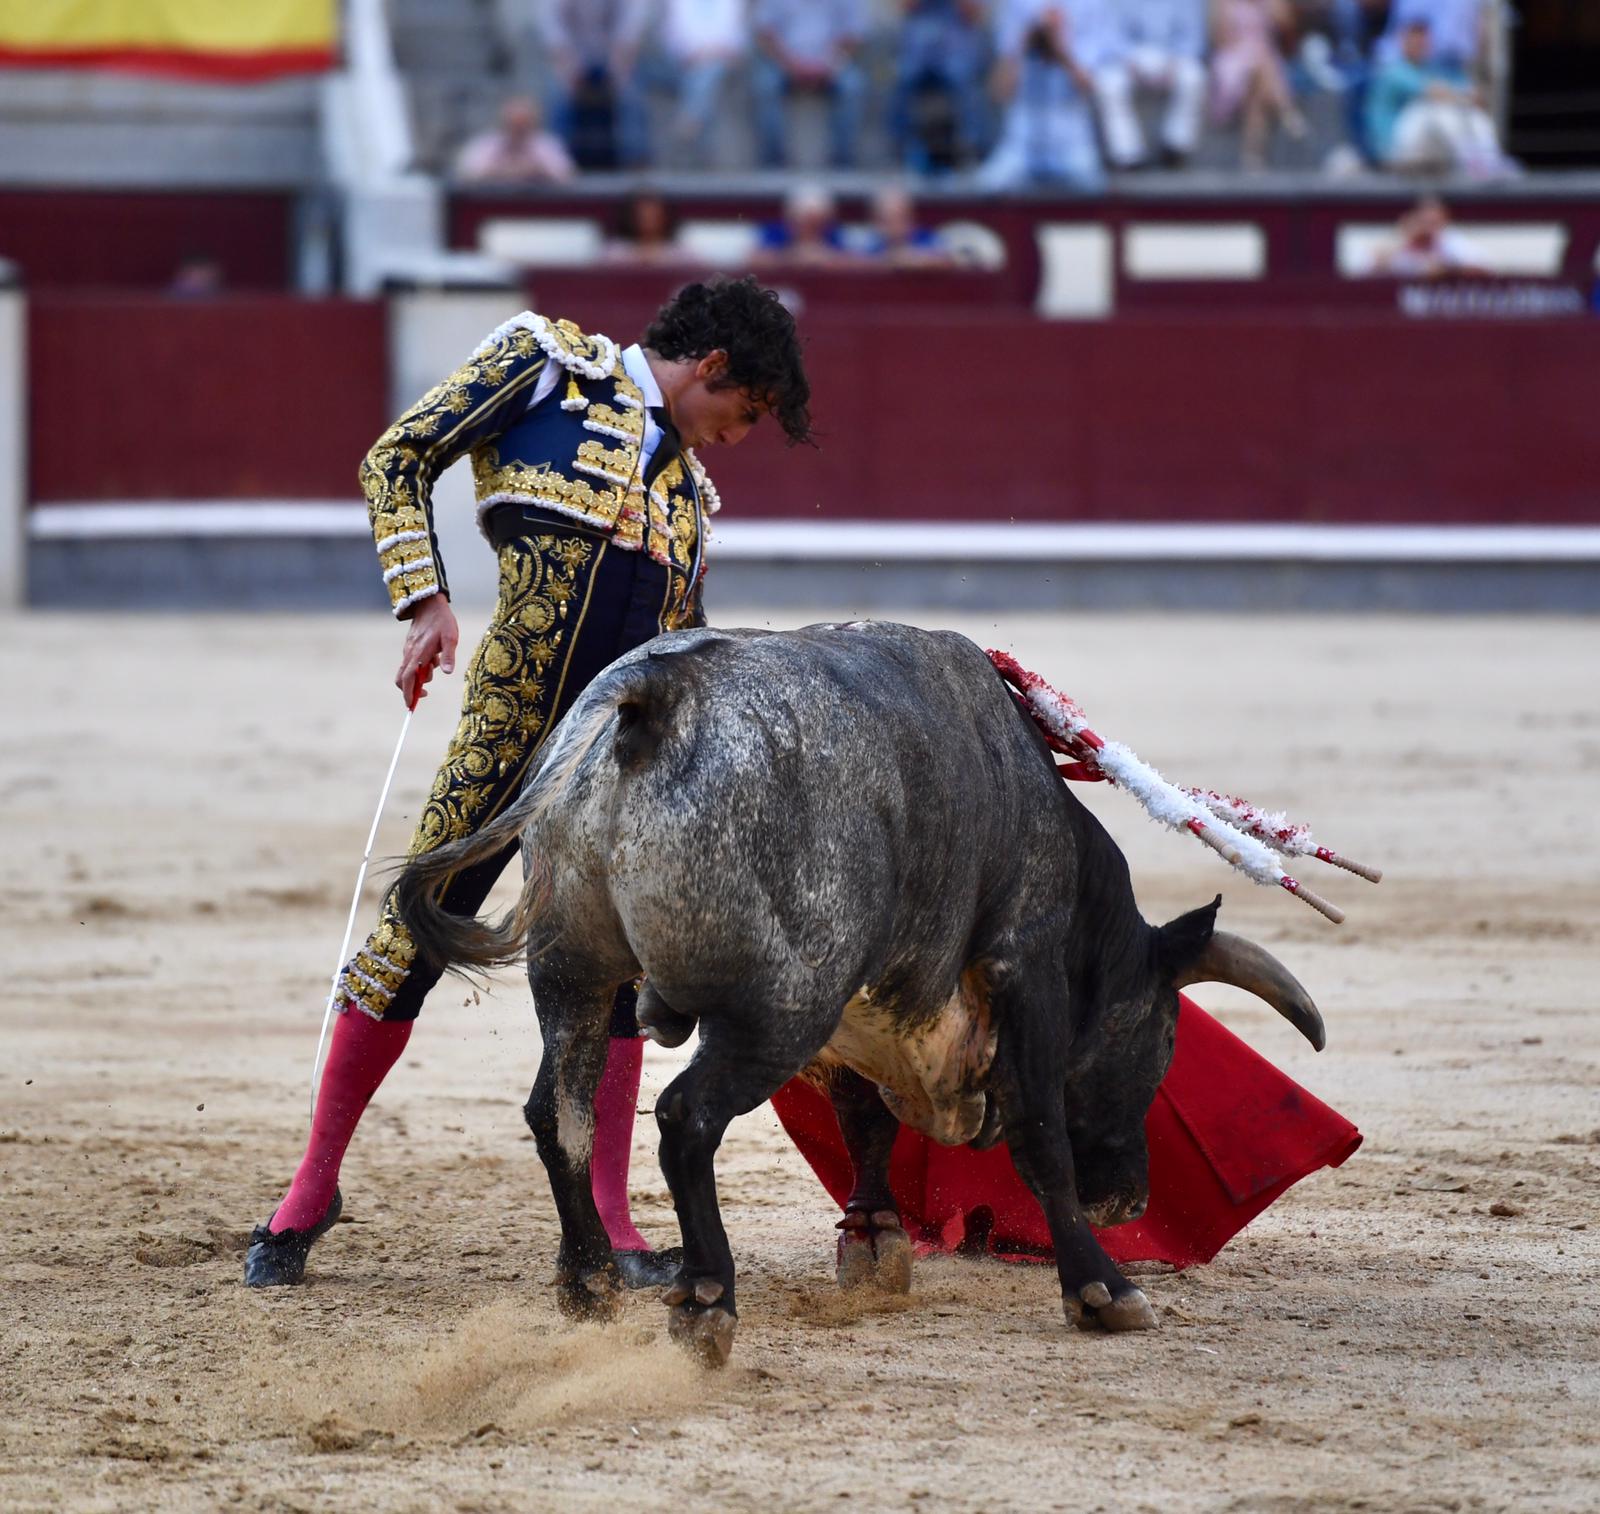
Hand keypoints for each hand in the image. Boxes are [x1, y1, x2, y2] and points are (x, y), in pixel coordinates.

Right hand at [395, 593, 458, 707]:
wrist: (428, 603)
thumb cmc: (442, 621)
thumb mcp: (451, 638)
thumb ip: (449, 656)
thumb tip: (448, 673)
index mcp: (419, 654)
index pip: (410, 679)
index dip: (409, 694)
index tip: (411, 706)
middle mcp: (410, 654)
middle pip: (403, 679)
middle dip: (411, 691)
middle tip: (424, 695)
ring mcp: (408, 650)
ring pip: (407, 671)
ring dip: (419, 677)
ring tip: (435, 666)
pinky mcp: (409, 646)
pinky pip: (411, 663)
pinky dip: (419, 668)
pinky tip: (433, 659)